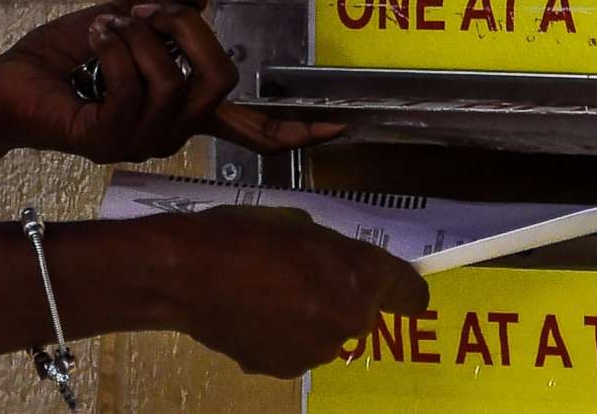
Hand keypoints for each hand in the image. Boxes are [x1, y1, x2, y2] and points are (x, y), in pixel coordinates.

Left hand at [0, 0, 342, 172]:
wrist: (6, 83)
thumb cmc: (63, 60)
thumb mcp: (125, 20)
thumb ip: (165, 5)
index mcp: (183, 109)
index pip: (249, 128)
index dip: (294, 130)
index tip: (340, 128)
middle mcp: (170, 132)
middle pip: (219, 80)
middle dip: (186, 30)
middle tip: (144, 10)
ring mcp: (139, 142)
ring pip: (171, 81)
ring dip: (138, 36)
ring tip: (108, 25)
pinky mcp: (105, 142)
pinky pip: (132, 86)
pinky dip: (114, 47)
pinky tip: (94, 38)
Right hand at [162, 207, 431, 377]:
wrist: (188, 274)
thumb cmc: (243, 234)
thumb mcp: (300, 225)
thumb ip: (334, 252)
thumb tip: (340, 267)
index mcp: (359, 275)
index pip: (409, 293)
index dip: (407, 291)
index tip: (408, 293)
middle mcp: (348, 319)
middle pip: (362, 312)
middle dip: (341, 296)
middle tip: (303, 274)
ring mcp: (317, 351)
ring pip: (327, 332)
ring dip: (310, 317)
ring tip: (267, 292)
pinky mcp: (286, 371)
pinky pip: (296, 348)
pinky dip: (282, 335)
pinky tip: (252, 313)